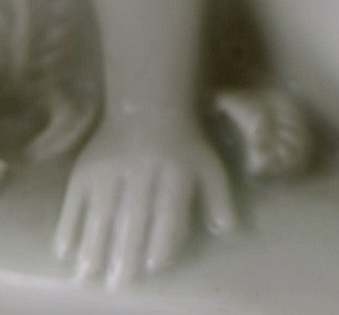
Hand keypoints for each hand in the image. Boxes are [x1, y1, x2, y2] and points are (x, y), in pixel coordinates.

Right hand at [54, 107, 235, 286]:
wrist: (147, 103)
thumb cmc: (181, 142)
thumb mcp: (207, 163)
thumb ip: (218, 196)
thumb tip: (226, 228)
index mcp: (174, 169)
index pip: (167, 208)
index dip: (161, 236)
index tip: (153, 263)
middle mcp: (141, 168)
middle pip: (132, 214)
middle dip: (126, 249)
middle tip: (120, 281)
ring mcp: (110, 166)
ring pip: (101, 210)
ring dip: (94, 243)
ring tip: (90, 272)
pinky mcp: (86, 166)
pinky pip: (74, 199)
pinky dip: (67, 225)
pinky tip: (65, 250)